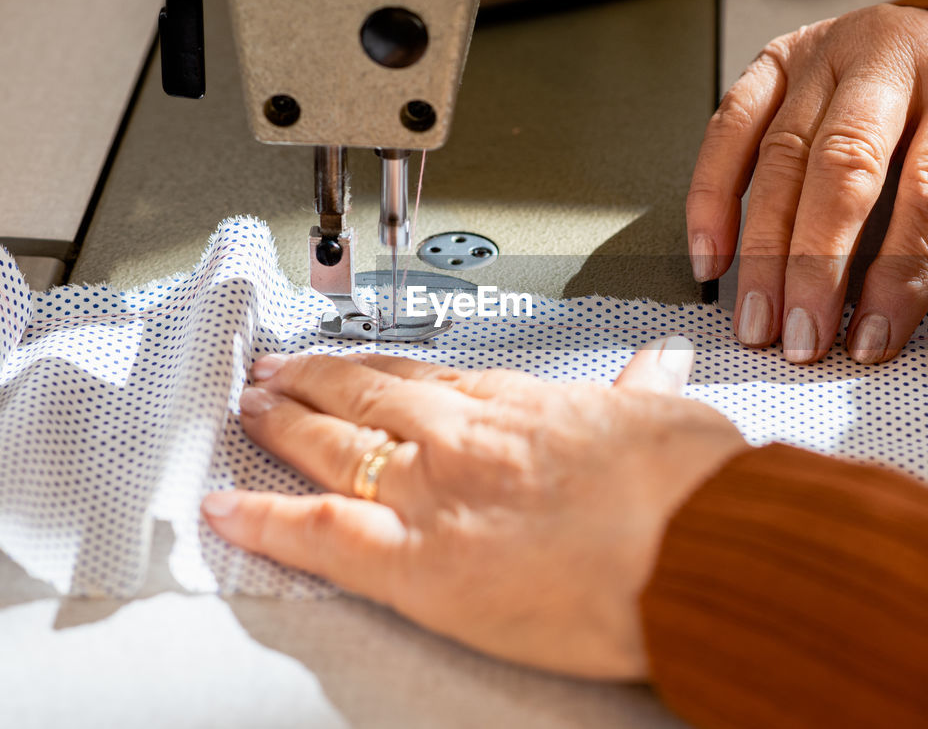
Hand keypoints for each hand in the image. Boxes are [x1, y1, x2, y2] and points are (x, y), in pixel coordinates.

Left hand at [202, 339, 747, 679]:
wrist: (703, 547)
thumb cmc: (695, 492)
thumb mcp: (672, 421)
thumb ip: (647, 392)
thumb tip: (662, 364)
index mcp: (522, 403)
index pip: (432, 377)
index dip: (382, 366)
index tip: (358, 363)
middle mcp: (465, 438)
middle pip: (369, 396)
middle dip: (313, 380)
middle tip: (274, 369)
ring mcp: (434, 494)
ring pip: (334, 446)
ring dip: (282, 423)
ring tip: (247, 409)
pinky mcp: (418, 565)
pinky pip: (320, 534)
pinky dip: (264, 519)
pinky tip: (225, 509)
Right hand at [687, 4, 927, 362]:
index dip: (900, 271)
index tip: (874, 336)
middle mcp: (890, 55)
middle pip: (844, 165)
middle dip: (815, 263)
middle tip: (803, 336)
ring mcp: (825, 53)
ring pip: (779, 153)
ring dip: (761, 248)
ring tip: (759, 319)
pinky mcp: (775, 60)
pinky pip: (729, 126)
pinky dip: (711, 195)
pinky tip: (712, 255)